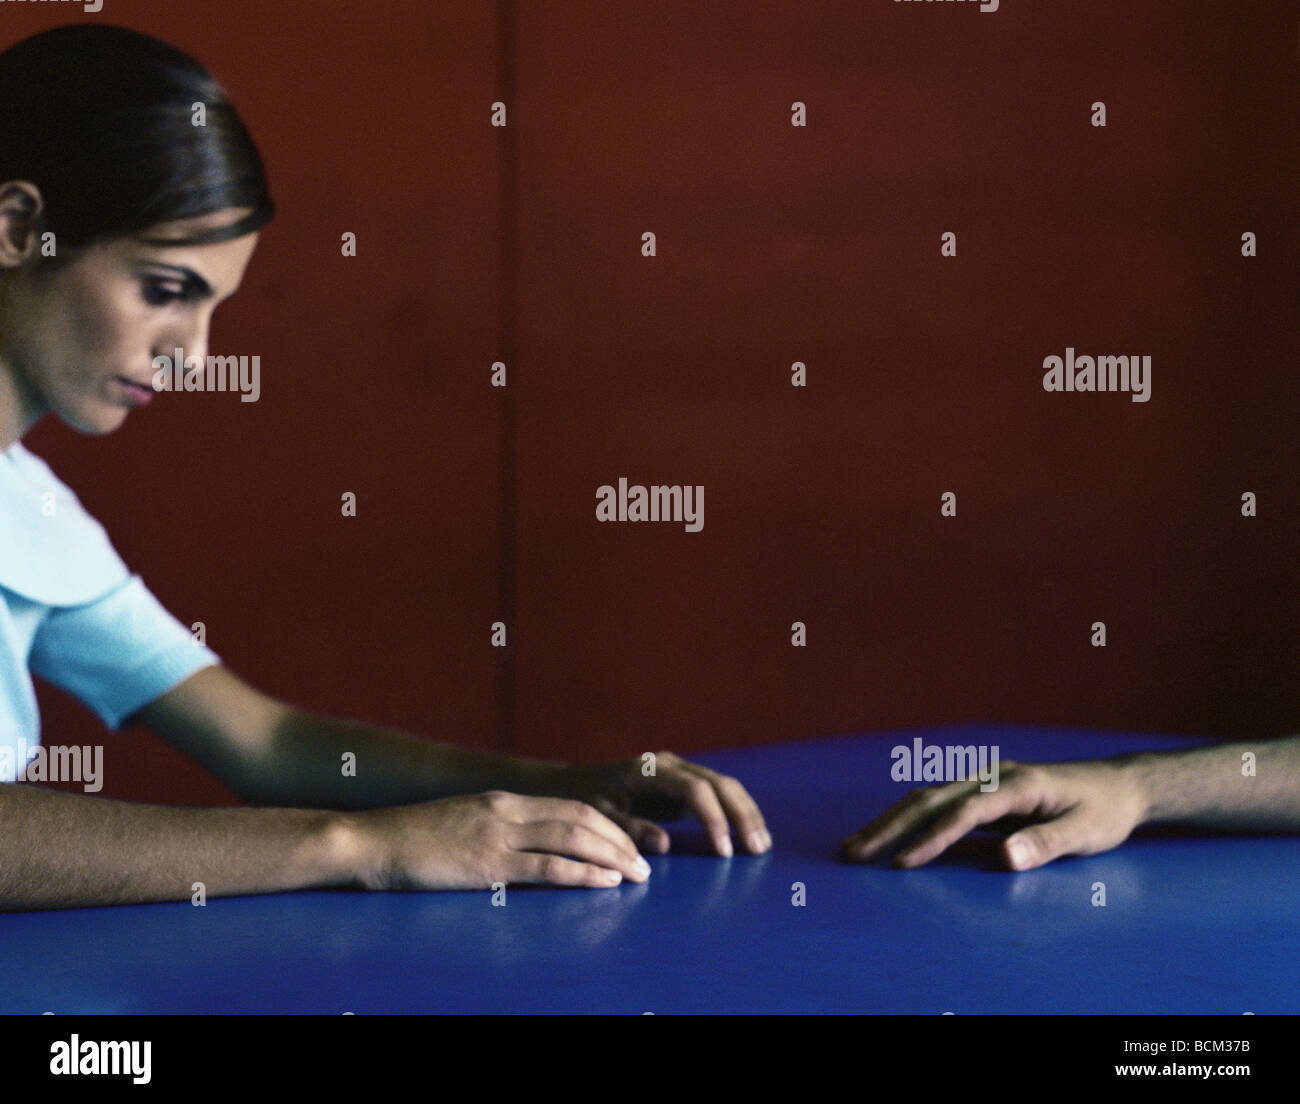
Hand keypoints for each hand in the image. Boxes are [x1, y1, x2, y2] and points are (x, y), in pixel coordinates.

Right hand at [343, 791, 651, 889]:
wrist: (370, 841)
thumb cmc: (411, 840)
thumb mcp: (463, 825)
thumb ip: (497, 831)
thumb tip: (529, 848)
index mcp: (504, 801)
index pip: (571, 807)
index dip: (608, 825)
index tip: (631, 845)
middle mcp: (507, 812)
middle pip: (581, 819)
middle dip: (620, 841)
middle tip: (646, 864)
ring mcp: (497, 836)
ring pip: (572, 839)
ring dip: (611, 857)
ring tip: (637, 876)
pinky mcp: (486, 864)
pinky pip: (545, 867)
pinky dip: (581, 874)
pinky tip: (604, 883)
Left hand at [558, 751, 771, 856]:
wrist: (577, 784)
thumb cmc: (586, 800)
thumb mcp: (598, 816)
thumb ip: (628, 829)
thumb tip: (662, 845)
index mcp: (651, 768)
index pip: (694, 789)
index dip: (712, 818)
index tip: (724, 851)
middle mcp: (671, 764)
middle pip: (719, 783)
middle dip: (741, 815)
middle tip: (759, 848)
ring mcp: (681, 772)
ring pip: (725, 786)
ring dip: (745, 813)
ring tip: (762, 844)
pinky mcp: (686, 785)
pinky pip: (719, 795)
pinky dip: (737, 812)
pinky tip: (750, 833)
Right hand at [841, 759, 1147, 870]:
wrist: (1117, 784)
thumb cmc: (1104, 812)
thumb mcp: (1087, 833)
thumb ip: (1047, 843)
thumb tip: (1005, 858)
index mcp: (1017, 784)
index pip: (963, 813)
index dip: (932, 839)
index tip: (902, 864)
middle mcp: (993, 776)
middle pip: (930, 799)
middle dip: (888, 826)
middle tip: (851, 852)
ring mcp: (985, 781)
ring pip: (926, 798)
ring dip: (889, 821)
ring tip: (855, 845)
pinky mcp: (983, 792)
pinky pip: (937, 805)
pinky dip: (908, 820)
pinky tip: (888, 835)